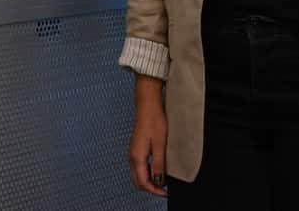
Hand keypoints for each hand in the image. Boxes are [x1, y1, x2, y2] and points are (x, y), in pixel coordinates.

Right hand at [128, 76, 167, 196]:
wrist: (148, 105)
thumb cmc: (154, 121)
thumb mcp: (160, 145)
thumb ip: (158, 165)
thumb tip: (159, 182)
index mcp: (136, 157)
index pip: (144, 183)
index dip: (155, 191)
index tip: (167, 193)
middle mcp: (132, 157)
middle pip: (138, 182)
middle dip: (151, 189)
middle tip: (165, 189)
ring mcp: (133, 152)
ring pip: (138, 175)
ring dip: (149, 181)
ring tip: (163, 180)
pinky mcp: (136, 148)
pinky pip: (138, 167)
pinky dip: (147, 173)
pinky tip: (157, 169)